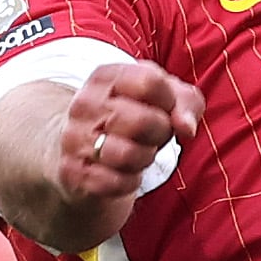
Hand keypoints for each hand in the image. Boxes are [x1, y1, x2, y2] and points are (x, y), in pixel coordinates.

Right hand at [54, 63, 205, 202]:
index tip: (165, 109)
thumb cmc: (132, 117)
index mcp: (106, 77)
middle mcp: (85, 104)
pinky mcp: (74, 172)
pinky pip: (117, 182)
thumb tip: (186, 128)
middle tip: (155, 135)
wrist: (82, 150)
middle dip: (162, 133)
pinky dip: (130, 182)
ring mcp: (76, 138)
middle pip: (144, 121)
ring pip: (129, 154)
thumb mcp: (160, 97)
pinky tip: (124, 172)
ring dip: (145, 158)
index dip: (170, 101)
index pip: (151, 82)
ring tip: (140, 153)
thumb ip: (185, 101)